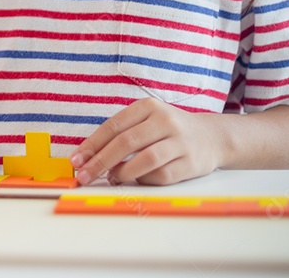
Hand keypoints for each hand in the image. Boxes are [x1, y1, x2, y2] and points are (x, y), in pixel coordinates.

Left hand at [70, 98, 223, 185]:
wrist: (212, 137)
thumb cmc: (168, 130)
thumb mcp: (146, 121)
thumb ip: (120, 135)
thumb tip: (87, 157)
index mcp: (148, 107)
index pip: (113, 126)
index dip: (92, 145)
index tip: (76, 160)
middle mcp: (165, 121)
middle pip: (126, 142)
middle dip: (100, 161)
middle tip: (84, 175)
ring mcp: (180, 142)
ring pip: (144, 160)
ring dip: (122, 173)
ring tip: (111, 178)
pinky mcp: (191, 163)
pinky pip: (161, 176)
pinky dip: (144, 180)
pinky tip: (137, 179)